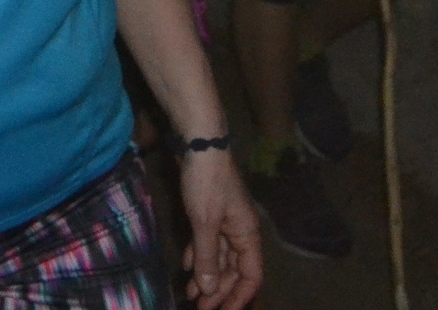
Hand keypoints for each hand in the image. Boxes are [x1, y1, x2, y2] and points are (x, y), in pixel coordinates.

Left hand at [177, 152, 262, 309]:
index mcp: (247, 234)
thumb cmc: (206, 182)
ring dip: (206, 275)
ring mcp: (225, 221)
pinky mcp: (209, 211)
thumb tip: (210, 289)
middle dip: (218, 290)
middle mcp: (240, 230)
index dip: (240, 297)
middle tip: (199, 307)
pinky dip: (198, 255)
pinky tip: (186, 266)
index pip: (251, 275)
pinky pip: (207, 241)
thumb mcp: (205, 222)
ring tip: (191, 293)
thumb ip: (208, 257)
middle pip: (234, 269)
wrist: (199, 144)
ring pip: (219, 256)